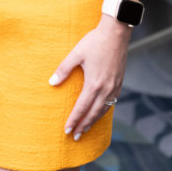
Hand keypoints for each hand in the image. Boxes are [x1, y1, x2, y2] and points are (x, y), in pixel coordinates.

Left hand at [49, 16, 130, 139]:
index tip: (66, 130)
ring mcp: (114, 87)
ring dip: (93, 121)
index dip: (74, 120)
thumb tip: (51, 82)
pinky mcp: (119, 83)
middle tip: (75, 136)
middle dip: (83, 126)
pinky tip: (98, 113)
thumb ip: (63, 69)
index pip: (81, 108)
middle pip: (93, 114)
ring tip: (85, 129)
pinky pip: (111, 103)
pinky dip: (103, 112)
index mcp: (94, 84)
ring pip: (103, 110)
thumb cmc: (95, 42)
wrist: (116, 34)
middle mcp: (106, 89)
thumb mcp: (76, 54)